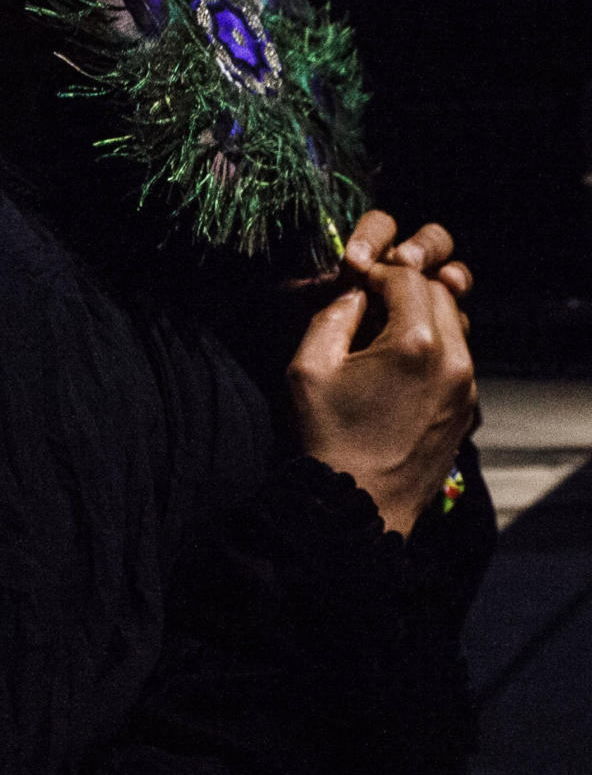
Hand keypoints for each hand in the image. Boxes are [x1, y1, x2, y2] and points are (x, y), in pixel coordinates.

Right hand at [288, 212, 476, 535]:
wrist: (360, 503)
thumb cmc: (329, 437)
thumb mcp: (308, 367)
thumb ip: (331, 316)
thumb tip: (353, 294)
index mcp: (415, 344)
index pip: (405, 278)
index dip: (375, 272)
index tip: (352, 279)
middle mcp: (453, 360)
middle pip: (439, 293)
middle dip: (404, 288)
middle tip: (368, 298)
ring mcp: (466, 386)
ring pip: (454, 323)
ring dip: (422, 315)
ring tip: (383, 329)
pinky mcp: (466, 407)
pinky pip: (458, 356)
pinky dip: (433, 346)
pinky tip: (399, 362)